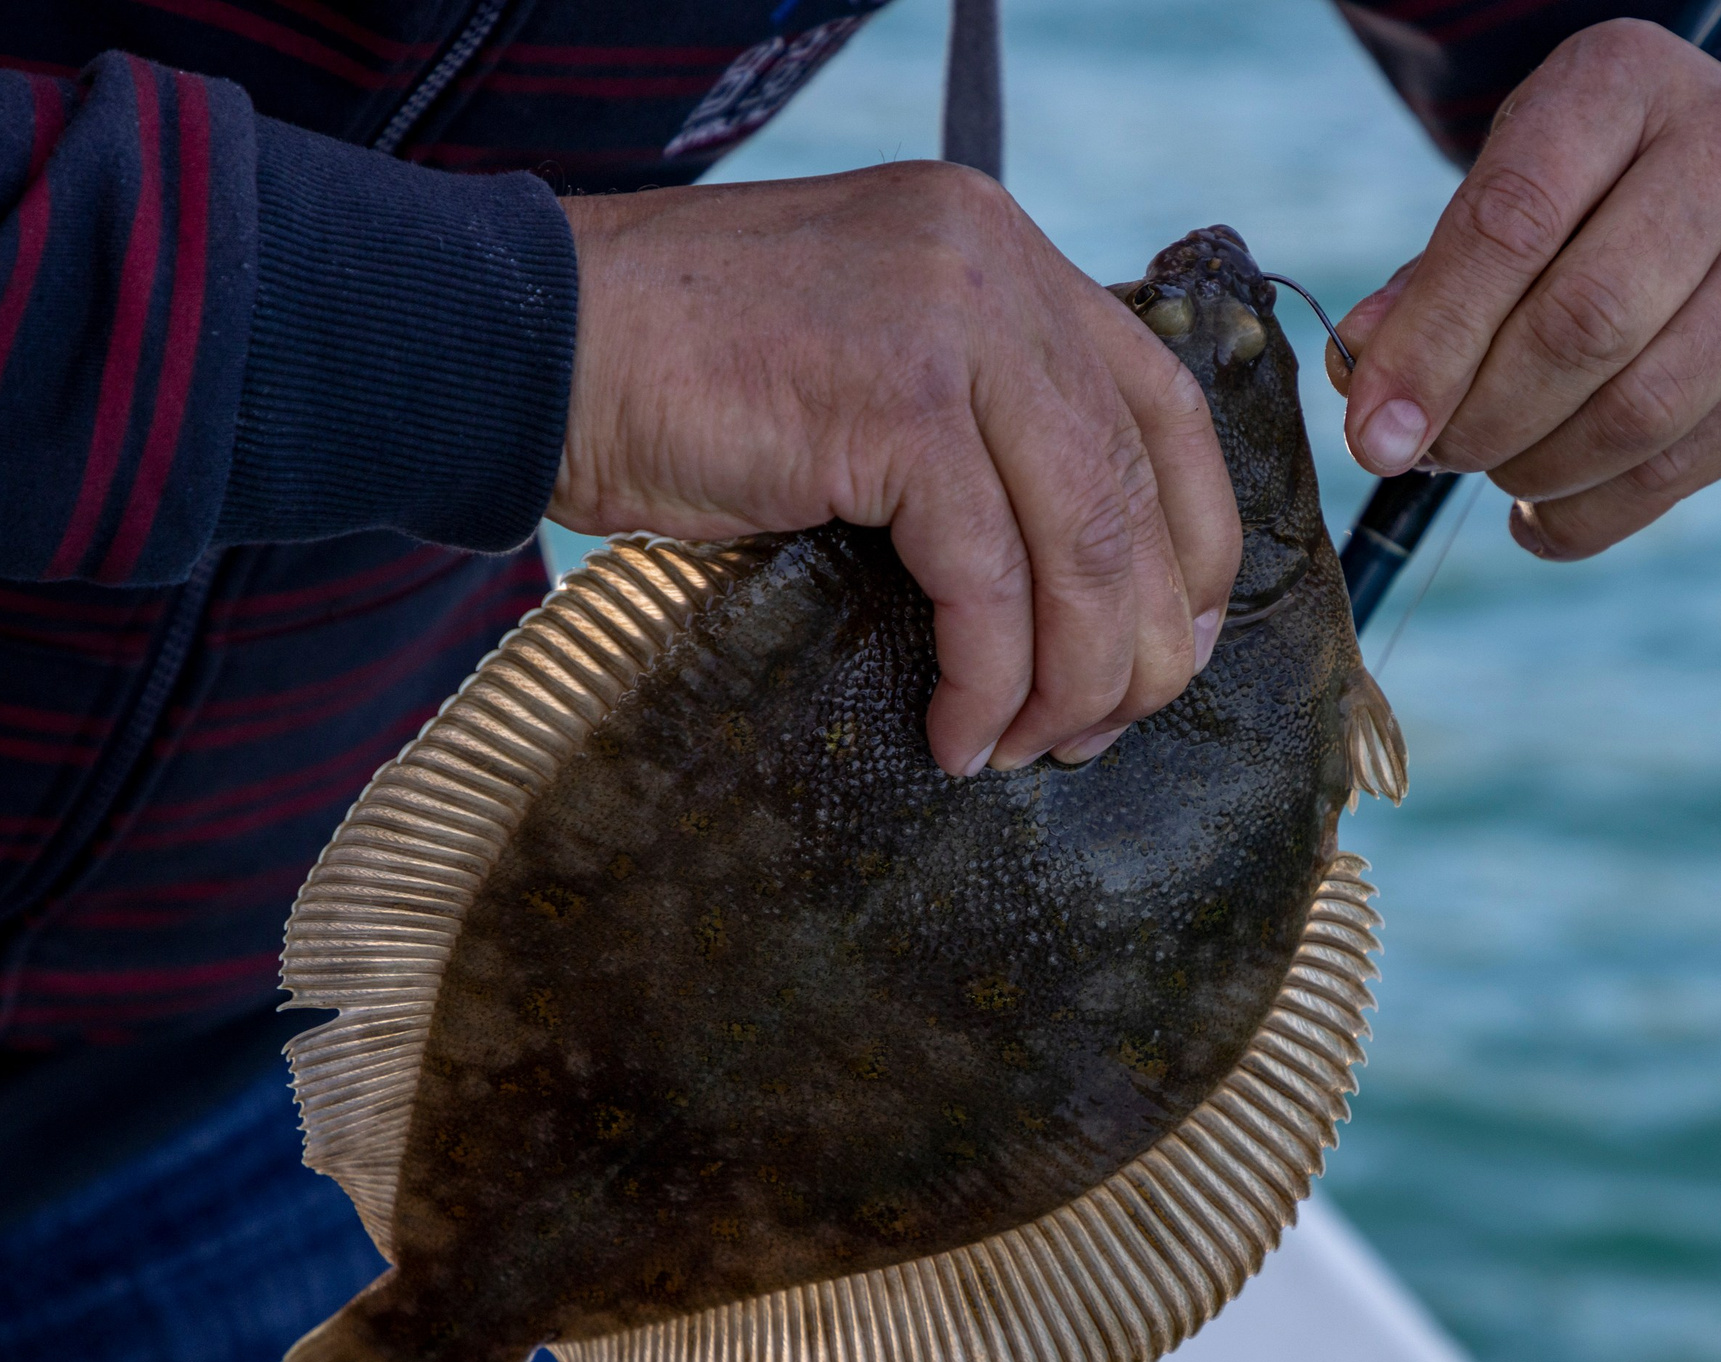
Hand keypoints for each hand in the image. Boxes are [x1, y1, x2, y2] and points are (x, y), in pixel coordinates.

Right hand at [552, 163, 1239, 774]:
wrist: (523, 346)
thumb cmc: (682, 383)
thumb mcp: (868, 375)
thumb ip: (976, 429)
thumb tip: (1087, 588)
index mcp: (1004, 252)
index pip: (1167, 408)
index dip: (1196, 543)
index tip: (1176, 643)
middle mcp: (996, 265)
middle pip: (1140, 483)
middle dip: (1142, 635)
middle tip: (1108, 727)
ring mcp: (948, 321)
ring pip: (1081, 539)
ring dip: (1073, 676)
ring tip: (1037, 750)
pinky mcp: (890, 399)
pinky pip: (986, 579)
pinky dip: (989, 679)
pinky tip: (961, 735)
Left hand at [1331, 20, 1720, 559]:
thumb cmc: (1606, 202)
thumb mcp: (1518, 192)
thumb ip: (1435, 278)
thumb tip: (1359, 375)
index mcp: (1623, 83)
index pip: (1511, 223)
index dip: (1431, 343)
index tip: (1373, 431)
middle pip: (1583, 326)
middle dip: (1483, 417)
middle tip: (1433, 454)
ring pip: (1641, 411)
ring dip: (1537, 470)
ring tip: (1494, 470)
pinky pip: (1682, 470)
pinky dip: (1589, 515)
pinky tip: (1541, 512)